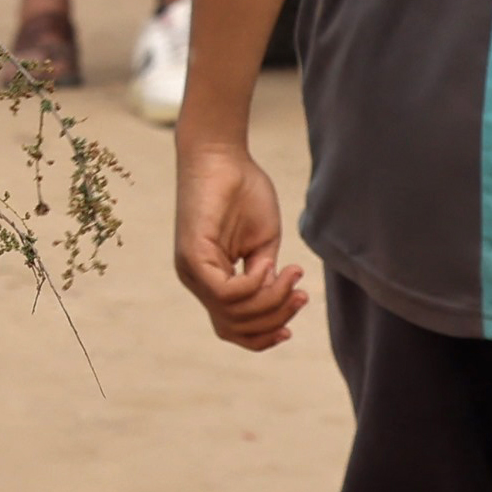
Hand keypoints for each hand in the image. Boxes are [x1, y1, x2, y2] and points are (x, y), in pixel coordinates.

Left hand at [174, 137, 311, 350]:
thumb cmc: (243, 192)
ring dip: (270, 300)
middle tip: (301, 294)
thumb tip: (274, 304)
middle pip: (235, 327)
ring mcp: (191, 269)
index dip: (263, 337)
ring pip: (232, 314)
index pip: (232, 328)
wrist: (223, 155)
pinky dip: (253, 285)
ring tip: (291, 274)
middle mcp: (196, 280)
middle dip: (275, 318)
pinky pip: (224, 292)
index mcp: (211, 279)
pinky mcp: (191, 255)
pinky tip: (267, 264)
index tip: (292, 327)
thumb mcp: (262, 245)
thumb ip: (264, 278)